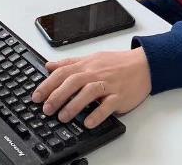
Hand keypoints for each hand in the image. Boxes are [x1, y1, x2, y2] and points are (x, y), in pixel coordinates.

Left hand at [32, 49, 151, 128]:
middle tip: (46, 109)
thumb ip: (70, 63)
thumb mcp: (92, 58)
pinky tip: (89, 123)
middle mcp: (96, 73)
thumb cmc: (117, 63)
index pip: (63, 72)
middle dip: (57, 96)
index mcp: (87, 65)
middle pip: (73, 82)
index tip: (36, 96)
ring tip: (63, 117)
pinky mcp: (120, 96)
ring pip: (88, 93)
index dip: (48, 84)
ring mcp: (108, 85)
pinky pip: (108, 106)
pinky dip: (98, 114)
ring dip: (74, 105)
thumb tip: (49, 66)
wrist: (144, 65)